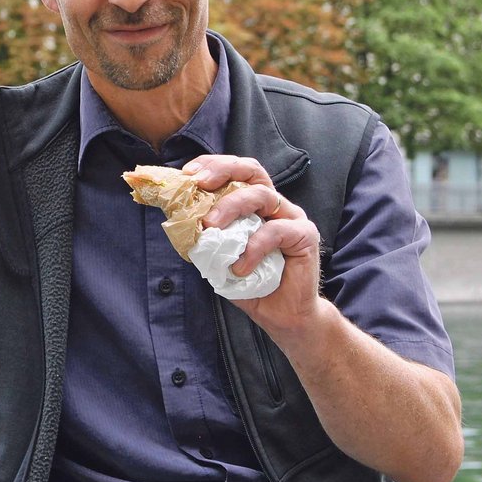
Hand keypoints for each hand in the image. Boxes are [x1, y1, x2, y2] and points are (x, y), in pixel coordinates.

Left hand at [183, 154, 326, 334]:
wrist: (281, 315)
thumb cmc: (251, 283)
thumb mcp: (219, 257)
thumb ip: (205, 237)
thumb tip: (177, 220)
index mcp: (255, 205)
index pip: (235, 172)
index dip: (212, 166)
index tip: (188, 174)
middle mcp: (274, 205)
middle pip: (252, 171)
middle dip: (223, 170)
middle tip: (200, 184)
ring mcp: (292, 217)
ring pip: (262, 195)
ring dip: (231, 207)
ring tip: (211, 227)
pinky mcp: (304, 235)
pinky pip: (276, 231)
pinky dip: (253, 248)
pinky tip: (240, 267)